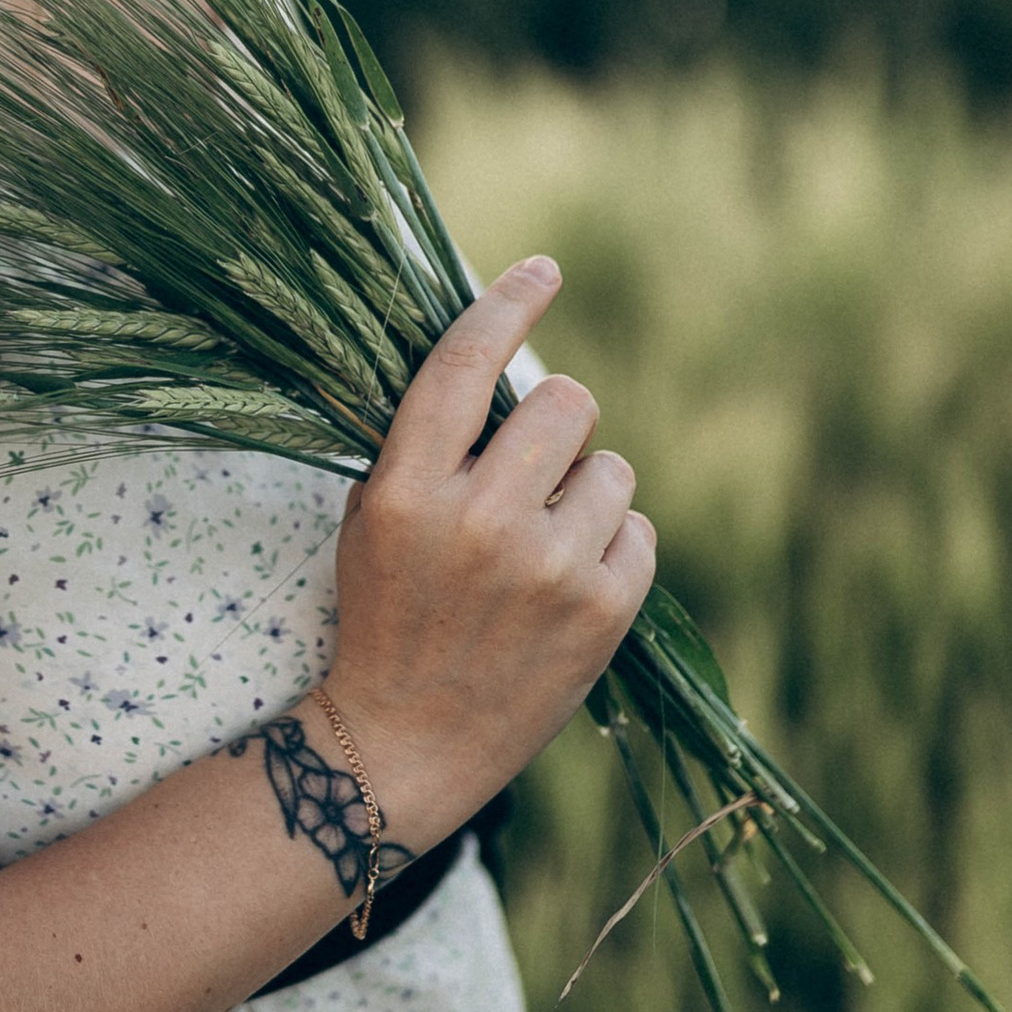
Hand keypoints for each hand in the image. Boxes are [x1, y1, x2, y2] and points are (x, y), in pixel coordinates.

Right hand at [327, 259, 654, 844]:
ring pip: (612, 466)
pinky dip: (611, 547)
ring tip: (542, 545)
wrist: (406, 742)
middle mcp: (480, 522)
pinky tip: (569, 584)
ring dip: (585, 490)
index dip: (508, 302)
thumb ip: (427, 444)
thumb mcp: (373, 519)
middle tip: (534, 465)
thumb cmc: (387, 616)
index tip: (544, 269)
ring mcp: (547, 570)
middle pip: (565, 401)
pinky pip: (638, 530)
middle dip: (557, 422)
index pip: (464, 365)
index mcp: (407, 491)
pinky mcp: (602, 613)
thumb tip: (498, 358)